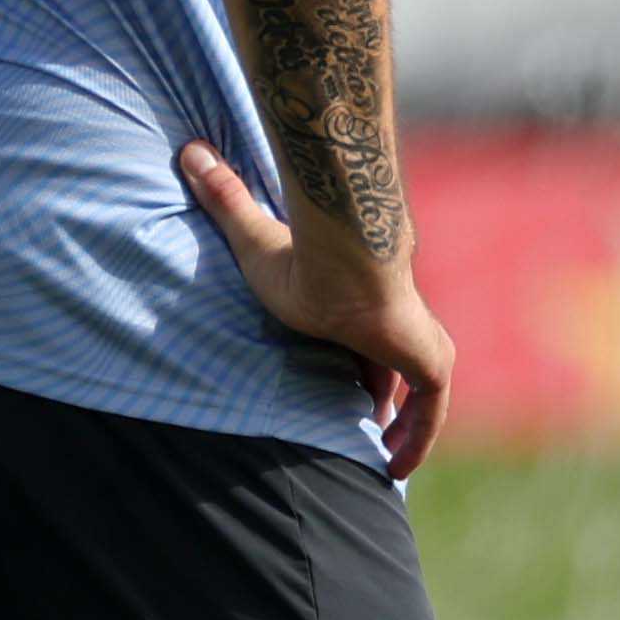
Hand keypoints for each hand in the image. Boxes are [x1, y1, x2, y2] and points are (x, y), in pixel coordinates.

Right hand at [178, 138, 455, 479]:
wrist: (345, 257)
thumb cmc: (301, 253)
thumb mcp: (254, 240)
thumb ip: (226, 199)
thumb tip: (187, 150)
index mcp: (363, 304)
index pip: (368, 344)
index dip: (363, 375)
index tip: (348, 400)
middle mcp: (398, 324)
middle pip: (395, 374)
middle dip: (384, 407)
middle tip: (364, 442)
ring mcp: (422, 342)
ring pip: (421, 397)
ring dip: (406, 431)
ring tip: (384, 466)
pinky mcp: (432, 361)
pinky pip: (430, 412)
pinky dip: (418, 441)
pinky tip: (397, 470)